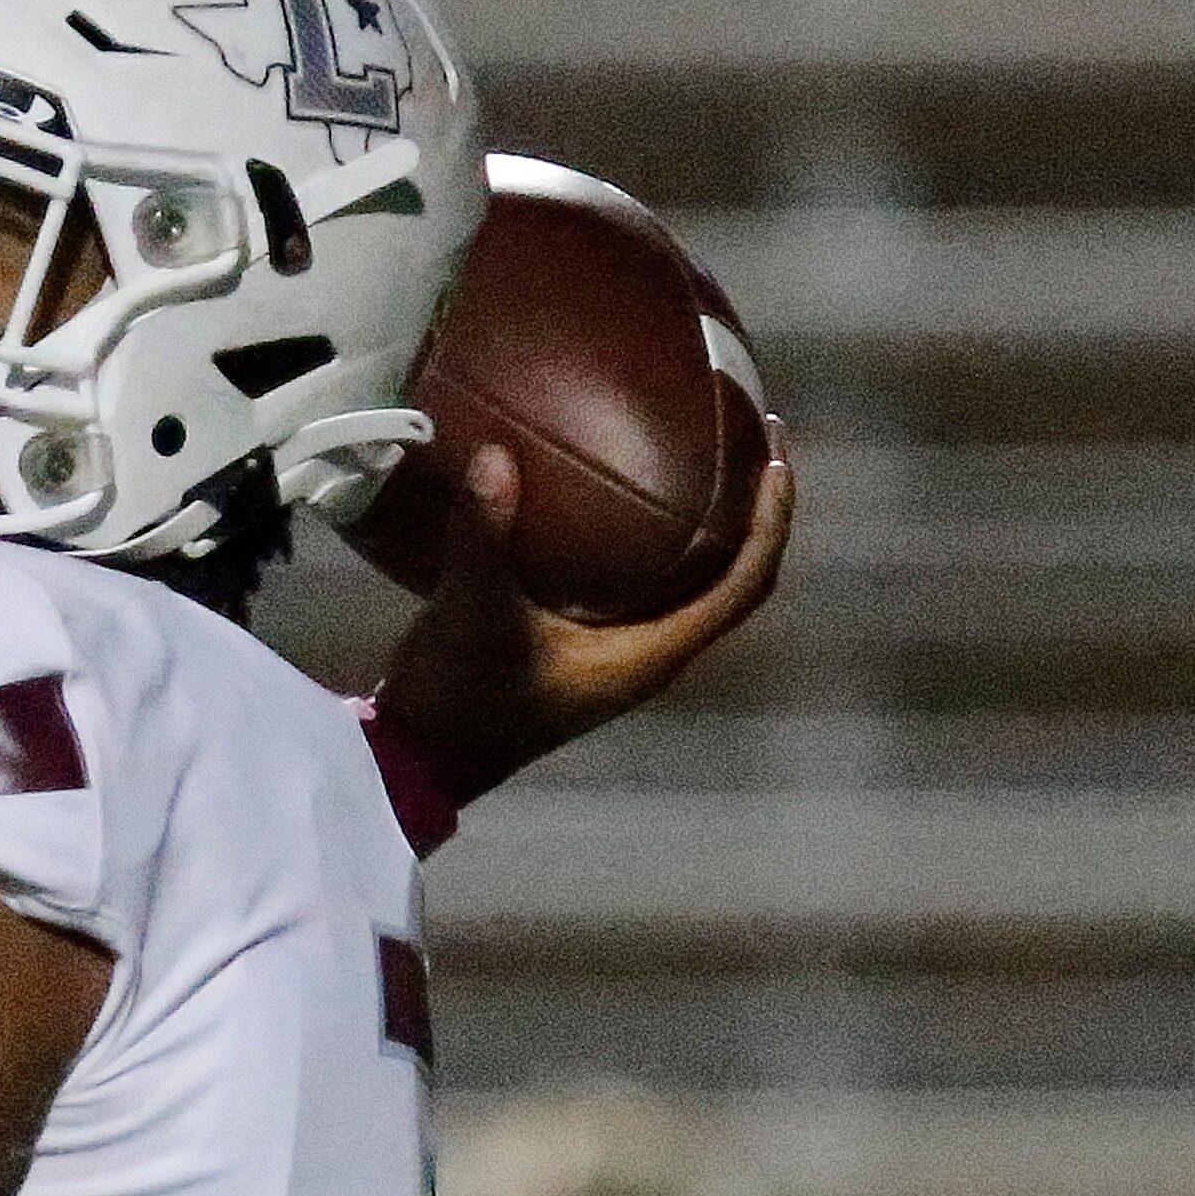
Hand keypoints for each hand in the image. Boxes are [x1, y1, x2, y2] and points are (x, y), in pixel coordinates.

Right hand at [373, 425, 793, 802]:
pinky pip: (641, 579)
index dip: (771, 525)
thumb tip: (496, 456)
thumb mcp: (472, 616)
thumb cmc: (460, 701)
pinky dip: (647, 535)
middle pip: (732, 579)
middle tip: (753, 440)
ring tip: (701, 452)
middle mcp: (649, 654)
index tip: (778, 461)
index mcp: (650, 656)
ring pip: (690, 580)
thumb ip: (486, 538)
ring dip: (706, 522)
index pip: (743, 588)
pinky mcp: (584, 642)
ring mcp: (618, 651)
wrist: (416, 755)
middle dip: (751, 512)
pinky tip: (615, 492)